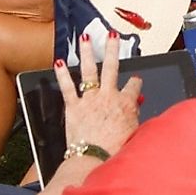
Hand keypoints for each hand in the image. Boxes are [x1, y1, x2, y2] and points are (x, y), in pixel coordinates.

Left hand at [62, 36, 145, 157]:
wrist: (93, 159)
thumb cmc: (114, 151)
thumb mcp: (134, 133)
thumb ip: (135, 117)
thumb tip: (137, 107)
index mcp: (126, 103)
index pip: (134, 85)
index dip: (135, 83)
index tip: (134, 82)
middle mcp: (108, 96)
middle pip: (112, 67)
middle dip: (112, 49)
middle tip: (112, 35)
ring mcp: (90, 99)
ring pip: (89, 71)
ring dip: (87, 53)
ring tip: (85, 39)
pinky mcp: (73, 107)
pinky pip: (67, 87)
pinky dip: (62, 75)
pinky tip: (58, 63)